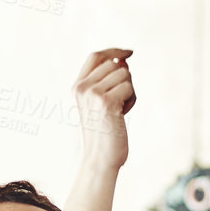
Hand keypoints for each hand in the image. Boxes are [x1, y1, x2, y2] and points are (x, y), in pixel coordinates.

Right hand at [73, 48, 135, 169]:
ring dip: (129, 91)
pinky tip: (123, 115)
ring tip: (120, 110)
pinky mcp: (106, 102)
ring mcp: (93, 93)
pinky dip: (132, 100)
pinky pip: (129, 87)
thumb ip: (107, 82)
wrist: (98, 159)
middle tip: (120, 102)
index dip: (113, 51)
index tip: (129, 53)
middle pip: (115, 65)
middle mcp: (82, 87)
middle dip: (125, 80)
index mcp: (77, 87)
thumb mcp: (100, 104)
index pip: (95, 56)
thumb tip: (124, 61)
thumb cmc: (103, 134)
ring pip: (125, 74)